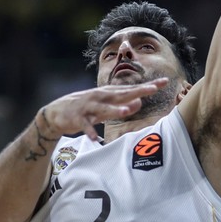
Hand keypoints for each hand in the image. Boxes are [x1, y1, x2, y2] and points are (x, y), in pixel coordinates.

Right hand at [38, 78, 169, 141]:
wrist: (55, 113)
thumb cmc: (84, 108)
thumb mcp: (104, 106)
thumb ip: (121, 105)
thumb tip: (139, 102)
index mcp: (107, 93)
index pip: (131, 88)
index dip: (147, 86)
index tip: (165, 82)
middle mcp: (99, 97)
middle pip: (121, 94)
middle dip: (137, 91)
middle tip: (153, 89)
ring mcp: (88, 107)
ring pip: (103, 108)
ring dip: (114, 110)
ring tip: (127, 111)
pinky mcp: (77, 118)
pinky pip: (85, 126)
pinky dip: (89, 132)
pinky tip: (95, 139)